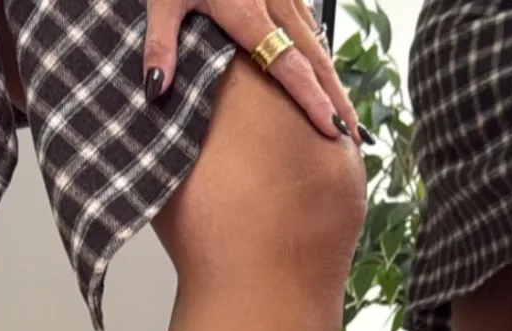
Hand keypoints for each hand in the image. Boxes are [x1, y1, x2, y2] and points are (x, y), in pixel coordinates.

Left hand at [143, 0, 362, 144]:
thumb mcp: (163, 0)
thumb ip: (160, 42)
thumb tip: (156, 88)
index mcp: (248, 11)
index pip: (289, 66)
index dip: (312, 100)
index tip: (332, 129)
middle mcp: (276, 3)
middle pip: (315, 60)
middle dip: (336, 99)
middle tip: (355, 137)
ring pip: (317, 42)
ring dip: (334, 80)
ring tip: (347, 115)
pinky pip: (308, 25)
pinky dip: (321, 55)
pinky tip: (325, 74)